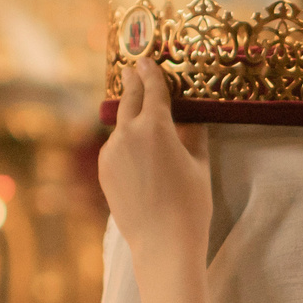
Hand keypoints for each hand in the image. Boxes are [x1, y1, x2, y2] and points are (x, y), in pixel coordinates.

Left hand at [98, 54, 212, 271]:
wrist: (162, 242)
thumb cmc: (190, 204)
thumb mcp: (199, 164)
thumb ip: (192, 133)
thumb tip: (190, 115)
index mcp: (155, 127)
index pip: (153, 89)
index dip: (152, 73)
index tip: (147, 60)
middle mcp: (128, 134)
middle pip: (128, 99)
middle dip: (131, 83)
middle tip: (132, 69)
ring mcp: (111, 153)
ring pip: (122, 127)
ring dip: (131, 118)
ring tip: (142, 117)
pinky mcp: (103, 171)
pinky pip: (116, 149)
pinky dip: (126, 144)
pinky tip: (139, 155)